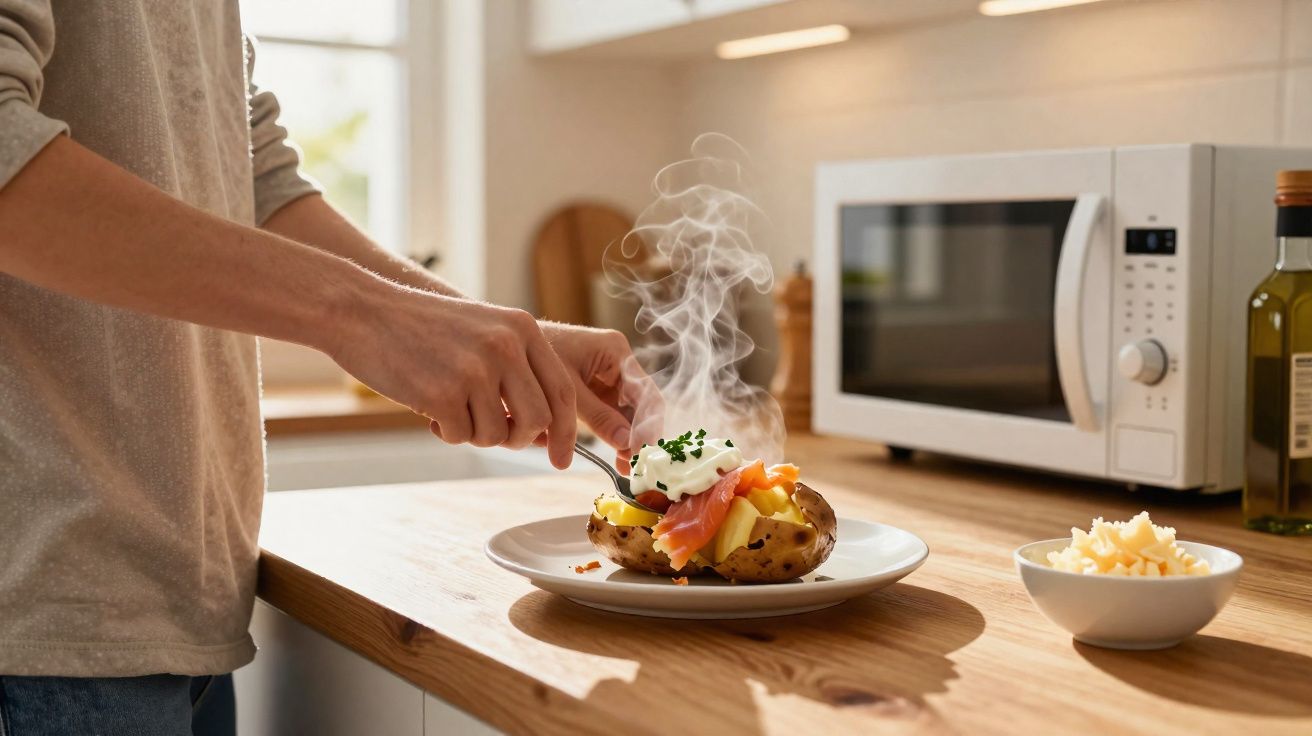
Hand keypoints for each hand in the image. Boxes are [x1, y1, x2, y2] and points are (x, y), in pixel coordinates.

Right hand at [328, 282, 577, 467]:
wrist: (362, 311)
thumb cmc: (421, 327)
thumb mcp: (483, 329)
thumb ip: (517, 367)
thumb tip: (544, 429)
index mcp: (522, 328)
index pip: (562, 390)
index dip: (568, 431)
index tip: (562, 458)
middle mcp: (506, 346)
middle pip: (538, 421)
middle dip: (518, 439)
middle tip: (493, 433)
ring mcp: (475, 370)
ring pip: (498, 435)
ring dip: (474, 432)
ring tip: (449, 405)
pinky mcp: (443, 393)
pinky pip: (461, 437)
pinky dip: (446, 431)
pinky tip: (427, 405)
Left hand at [539, 322, 662, 468]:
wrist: (505, 349)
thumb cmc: (531, 360)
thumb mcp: (567, 393)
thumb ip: (599, 417)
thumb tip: (627, 443)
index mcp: (616, 351)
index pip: (646, 394)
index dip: (648, 426)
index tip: (641, 454)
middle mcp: (618, 360)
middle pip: (640, 404)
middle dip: (637, 435)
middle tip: (632, 466)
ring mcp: (608, 374)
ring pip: (628, 411)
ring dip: (626, 437)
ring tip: (622, 466)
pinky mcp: (596, 386)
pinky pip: (612, 412)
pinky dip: (612, 432)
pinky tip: (613, 455)